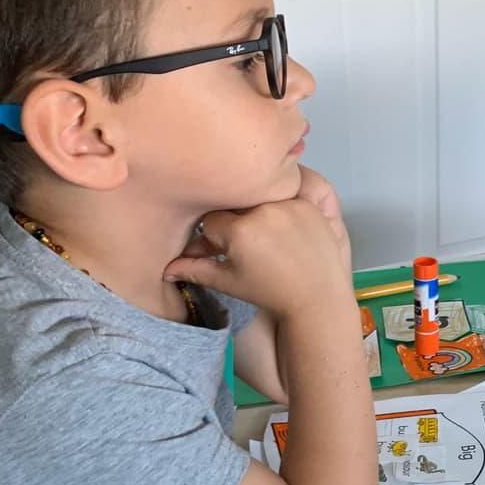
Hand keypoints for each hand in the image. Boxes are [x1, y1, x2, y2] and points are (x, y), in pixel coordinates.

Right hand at [164, 170, 354, 318]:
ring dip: (257, 202)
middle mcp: (265, 212)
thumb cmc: (272, 293)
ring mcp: (291, 205)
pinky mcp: (313, 203)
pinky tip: (283, 210)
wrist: (317, 299)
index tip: (221, 246)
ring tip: (265, 227)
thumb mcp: (230, 282)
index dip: (212, 234)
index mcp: (240, 231)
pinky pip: (294, 185)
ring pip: (261, 191)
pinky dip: (286, 193)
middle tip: (243, 238)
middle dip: (233, 217)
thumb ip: (196, 269)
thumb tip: (167, 268)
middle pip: (235, 201)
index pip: (211, 218)